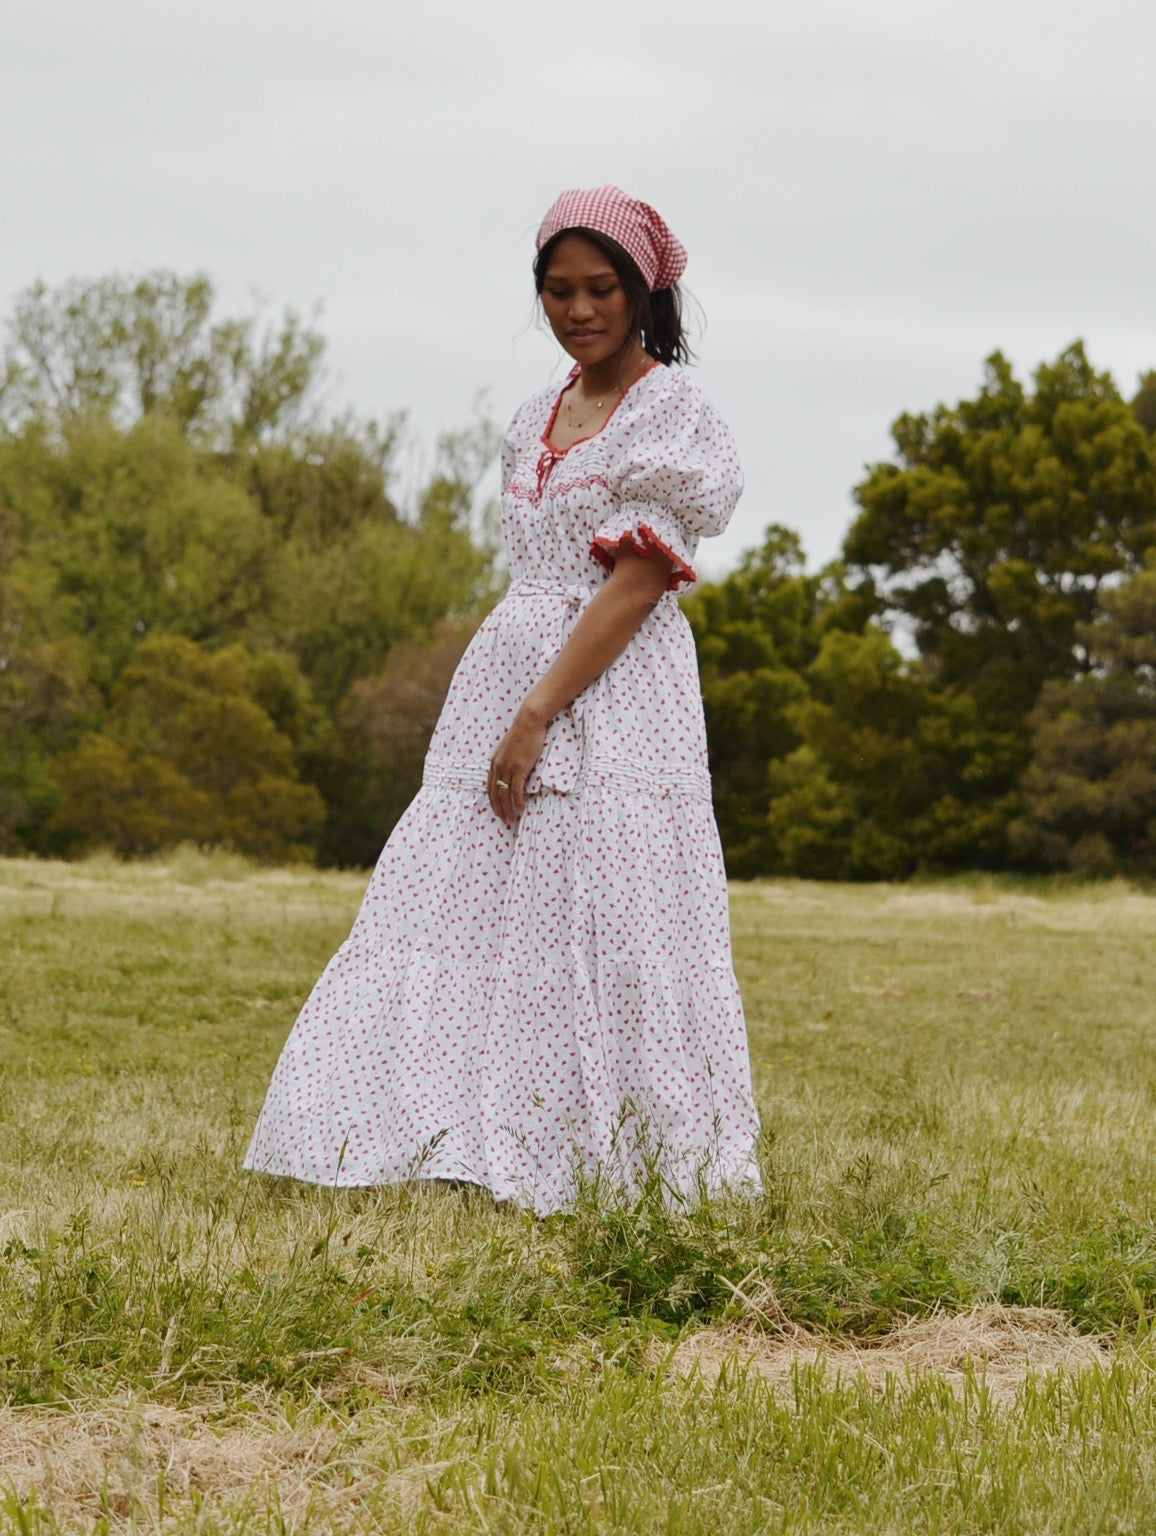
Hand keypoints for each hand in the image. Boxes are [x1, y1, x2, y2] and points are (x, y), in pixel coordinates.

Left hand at [488, 708, 546, 826]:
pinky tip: (520, 808)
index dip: (493, 801)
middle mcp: (498, 766)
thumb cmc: (523, 733)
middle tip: (504, 821)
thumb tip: (514, 772)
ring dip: (508, 809)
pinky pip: (516, 789)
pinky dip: (518, 801)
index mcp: (494, 762)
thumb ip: (509, 761)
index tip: (497, 811)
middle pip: (496, 793)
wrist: (528, 722)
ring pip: (505, 794)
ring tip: (512, 819)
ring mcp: (508, 767)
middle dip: (499, 809)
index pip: (490, 787)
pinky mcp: (519, 768)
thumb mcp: (511, 749)